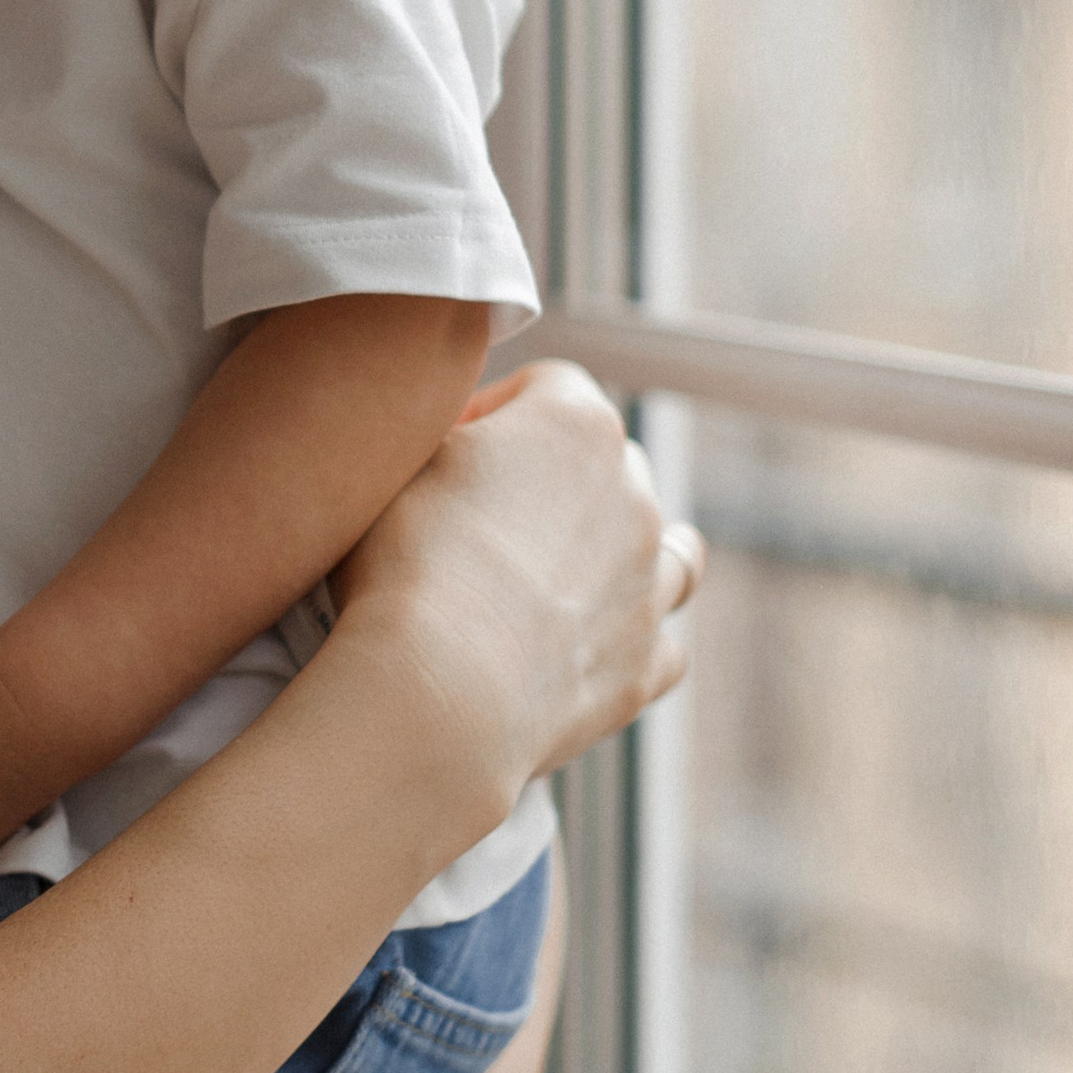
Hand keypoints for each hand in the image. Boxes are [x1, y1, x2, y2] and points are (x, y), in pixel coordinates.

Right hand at [332, 362, 701, 830]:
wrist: (440, 686)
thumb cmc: (404, 563)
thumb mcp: (398, 464)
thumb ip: (442, 436)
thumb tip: (455, 443)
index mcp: (575, 423)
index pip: (548, 386)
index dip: (495, 412)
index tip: (448, 448)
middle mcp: (633, 492)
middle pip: (612, 462)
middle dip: (562, 481)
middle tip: (491, 517)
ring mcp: (649, 582)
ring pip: (674, 550)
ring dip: (634, 554)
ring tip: (578, 577)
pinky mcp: (645, 662)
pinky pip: (660, 643)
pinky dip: (630, 642)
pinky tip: (585, 651)